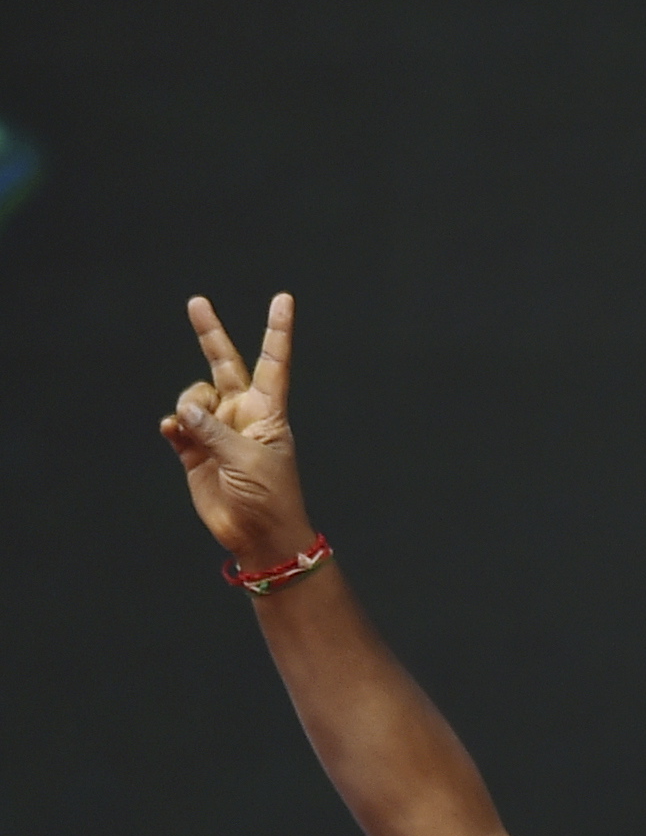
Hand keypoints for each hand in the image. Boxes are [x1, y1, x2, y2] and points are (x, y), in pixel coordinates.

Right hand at [160, 293, 316, 563]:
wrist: (258, 535)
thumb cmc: (269, 497)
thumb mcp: (248, 458)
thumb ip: (214, 430)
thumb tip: (184, 410)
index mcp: (268, 411)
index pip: (273, 362)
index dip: (276, 331)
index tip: (283, 299)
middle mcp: (242, 414)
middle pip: (224, 364)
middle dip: (210, 334)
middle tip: (197, 302)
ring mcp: (217, 430)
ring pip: (193, 396)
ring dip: (188, 404)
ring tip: (193, 428)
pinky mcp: (195, 450)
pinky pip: (177, 424)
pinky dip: (173, 425)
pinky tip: (174, 433)